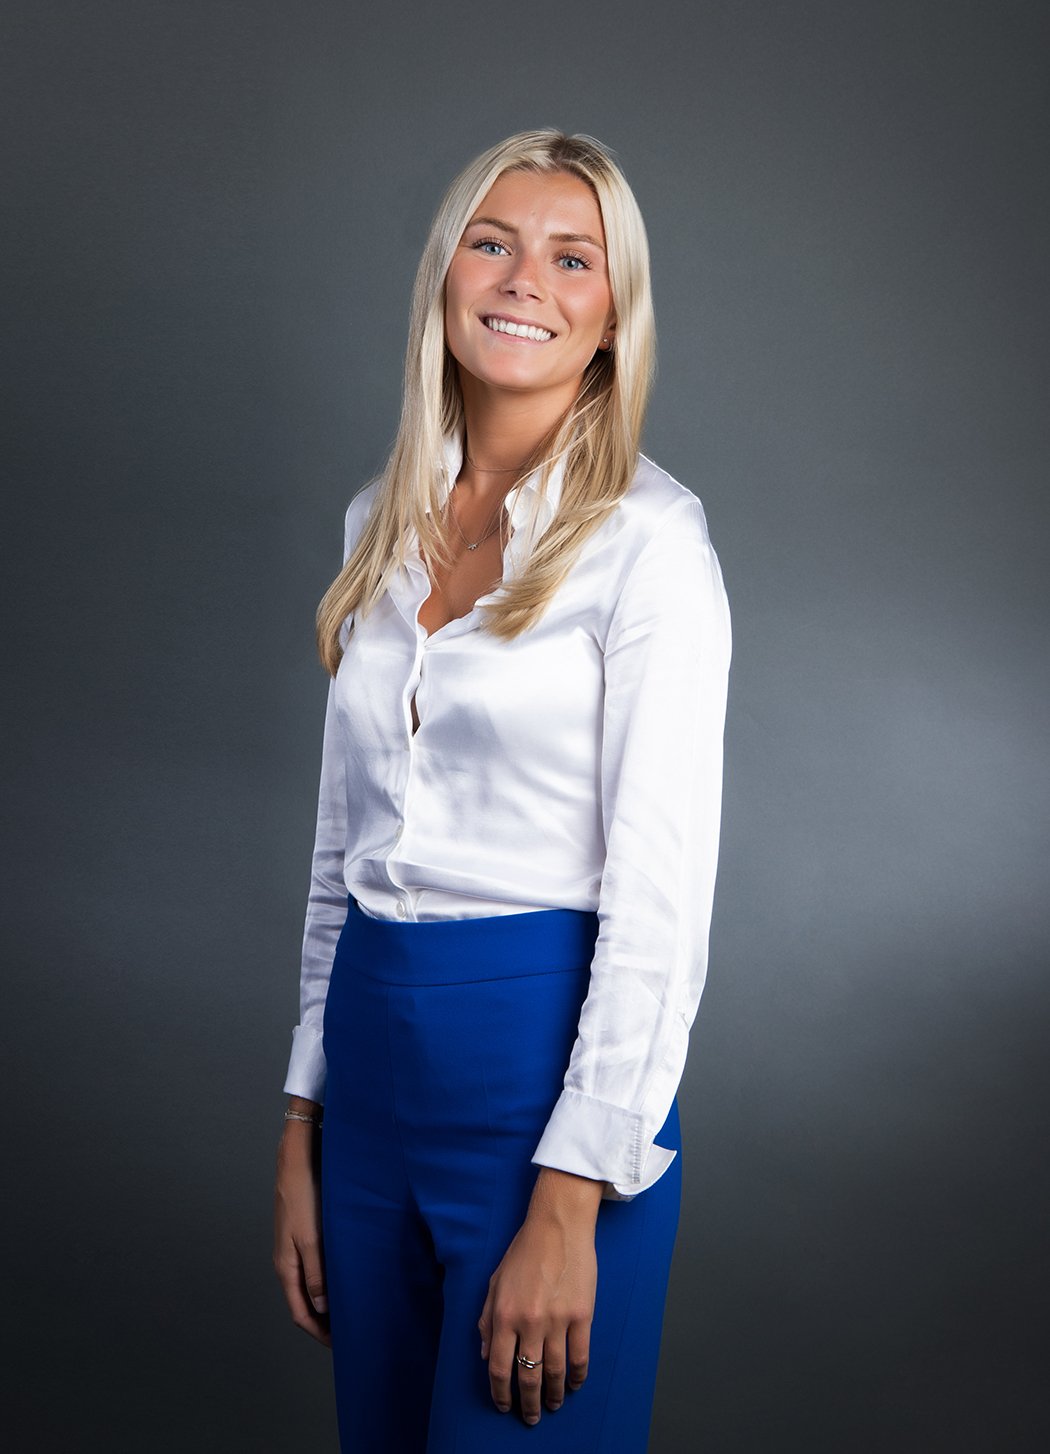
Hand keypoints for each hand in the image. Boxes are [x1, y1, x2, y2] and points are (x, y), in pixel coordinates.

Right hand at [273, 1112, 330, 1347]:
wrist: (296, 1161)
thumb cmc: (303, 1197)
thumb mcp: (312, 1238)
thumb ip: (316, 1273)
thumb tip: (322, 1307)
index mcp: (286, 1267)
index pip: (300, 1313)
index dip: (318, 1332)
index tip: (339, 1346)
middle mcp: (288, 1262)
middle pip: (304, 1303)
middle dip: (323, 1321)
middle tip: (348, 1332)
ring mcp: (295, 1249)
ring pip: (310, 1286)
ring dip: (326, 1301)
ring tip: (350, 1309)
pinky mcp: (304, 1236)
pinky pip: (314, 1268)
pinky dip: (327, 1281)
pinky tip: (345, 1277)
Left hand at [478, 1168, 601, 1424]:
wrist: (557, 1225)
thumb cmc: (524, 1251)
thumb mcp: (495, 1283)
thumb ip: (487, 1320)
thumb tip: (486, 1354)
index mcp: (504, 1315)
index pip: (499, 1368)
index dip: (500, 1394)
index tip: (504, 1406)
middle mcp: (529, 1322)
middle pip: (528, 1377)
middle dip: (528, 1404)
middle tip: (531, 1417)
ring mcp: (557, 1320)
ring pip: (555, 1372)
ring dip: (554, 1395)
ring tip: (553, 1405)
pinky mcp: (582, 1315)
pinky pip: (580, 1357)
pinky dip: (577, 1377)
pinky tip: (575, 1385)